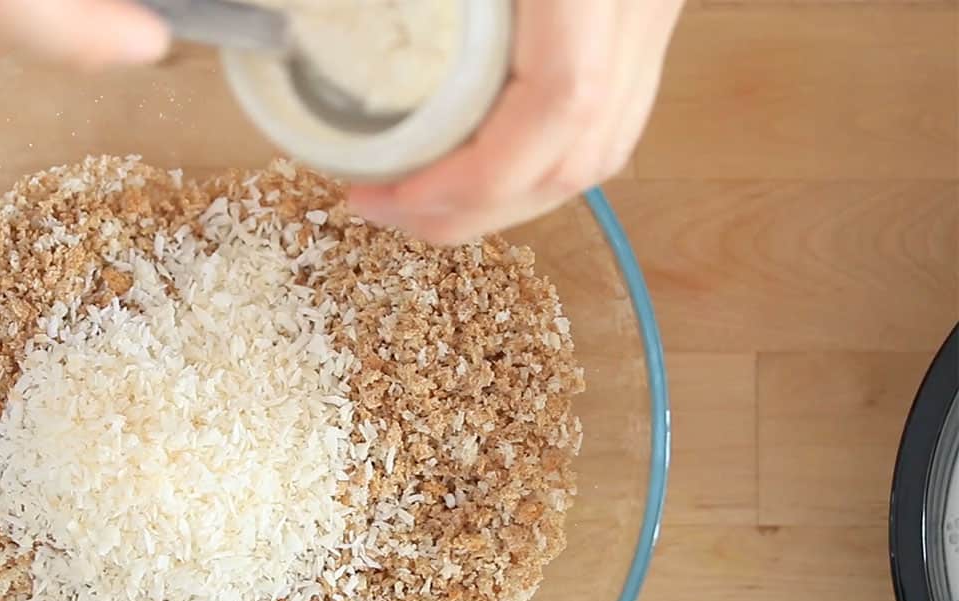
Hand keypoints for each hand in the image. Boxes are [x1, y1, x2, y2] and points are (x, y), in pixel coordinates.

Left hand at [347, 0, 684, 244]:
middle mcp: (640, 7)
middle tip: (387, 211)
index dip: (475, 177)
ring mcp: (652, 18)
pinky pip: (609, 118)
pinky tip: (482, 163)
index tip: (394, 195)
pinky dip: (541, 162)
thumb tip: (319, 26)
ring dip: (509, 198)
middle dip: (477, 209)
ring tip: (422, 199)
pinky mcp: (642, 22)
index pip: (561, 105)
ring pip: (602, 152)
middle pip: (580, 156)